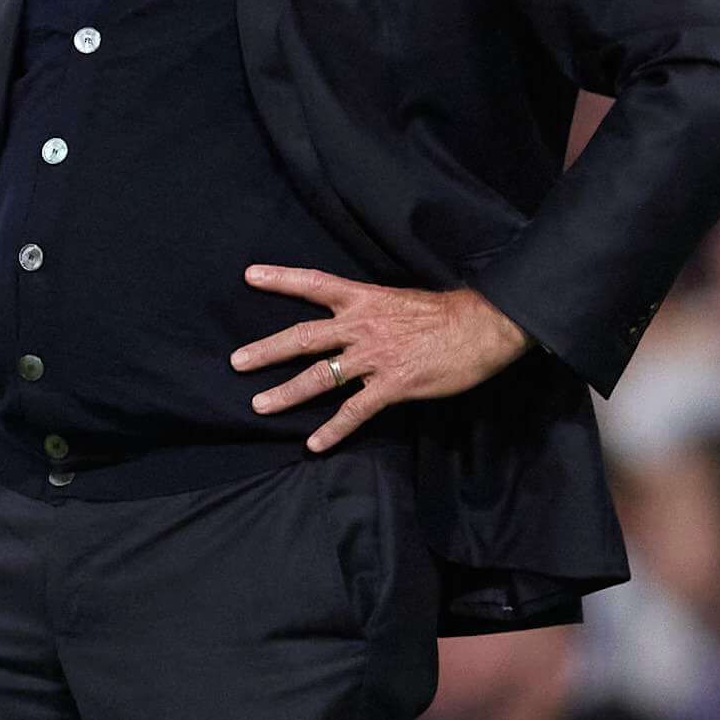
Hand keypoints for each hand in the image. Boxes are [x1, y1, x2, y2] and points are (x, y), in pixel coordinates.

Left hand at [233, 271, 530, 452]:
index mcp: (365, 298)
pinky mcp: (392, 385)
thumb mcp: (401, 299)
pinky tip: (314, 444)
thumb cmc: (447, 314)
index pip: (315, 283)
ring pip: (320, 377)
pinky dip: (333, 430)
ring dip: (287, 393)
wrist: (483, 326)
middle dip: (267, 350)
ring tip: (259, 405)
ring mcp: (374, 357)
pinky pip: (354, 411)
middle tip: (236, 361)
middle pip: (304, 337)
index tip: (250, 275)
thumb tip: (353, 323)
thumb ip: (373, 312)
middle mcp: (362, 326)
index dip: (282, 279)